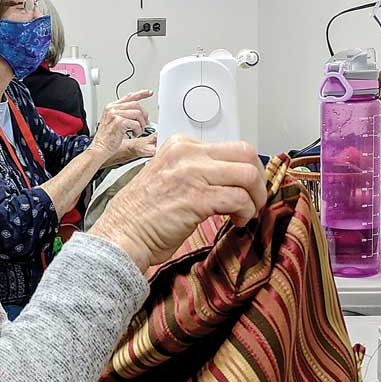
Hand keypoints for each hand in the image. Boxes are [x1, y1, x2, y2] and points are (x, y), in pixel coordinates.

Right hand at [89, 90, 151, 166]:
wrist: (100, 148)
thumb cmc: (106, 138)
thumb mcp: (113, 121)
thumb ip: (123, 113)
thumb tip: (137, 110)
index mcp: (111, 107)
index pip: (129, 96)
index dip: (141, 94)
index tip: (149, 93)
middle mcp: (112, 109)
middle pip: (136, 105)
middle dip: (143, 115)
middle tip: (143, 124)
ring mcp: (115, 115)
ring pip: (138, 114)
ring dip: (141, 124)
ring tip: (137, 131)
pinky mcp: (119, 122)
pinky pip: (136, 123)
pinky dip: (138, 130)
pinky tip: (134, 134)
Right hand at [89, 136, 265, 270]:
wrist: (122, 235)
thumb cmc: (143, 215)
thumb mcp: (169, 176)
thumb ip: (196, 171)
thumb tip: (230, 178)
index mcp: (180, 146)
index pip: (230, 147)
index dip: (246, 168)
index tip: (246, 187)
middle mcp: (186, 153)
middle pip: (245, 154)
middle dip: (258, 179)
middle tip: (255, 198)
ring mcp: (191, 174)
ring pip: (247, 175)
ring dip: (256, 197)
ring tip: (248, 212)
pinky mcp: (197, 198)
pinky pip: (239, 199)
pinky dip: (246, 212)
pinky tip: (238, 222)